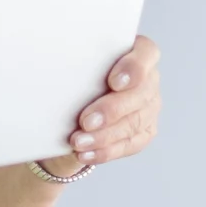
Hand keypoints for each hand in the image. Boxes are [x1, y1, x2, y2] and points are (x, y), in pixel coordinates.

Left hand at [42, 36, 160, 176]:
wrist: (68, 113)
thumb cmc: (72, 81)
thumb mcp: (72, 68)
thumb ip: (77, 64)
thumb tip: (56, 69)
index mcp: (135, 52)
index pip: (146, 53)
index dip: (134, 68)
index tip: (114, 82)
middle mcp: (148, 79)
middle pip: (141, 93)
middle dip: (112, 109)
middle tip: (86, 121)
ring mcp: (149, 107)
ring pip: (134, 123)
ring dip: (104, 135)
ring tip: (78, 142)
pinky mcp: (144, 132)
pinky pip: (129, 145)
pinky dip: (105, 151)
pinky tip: (85, 153)